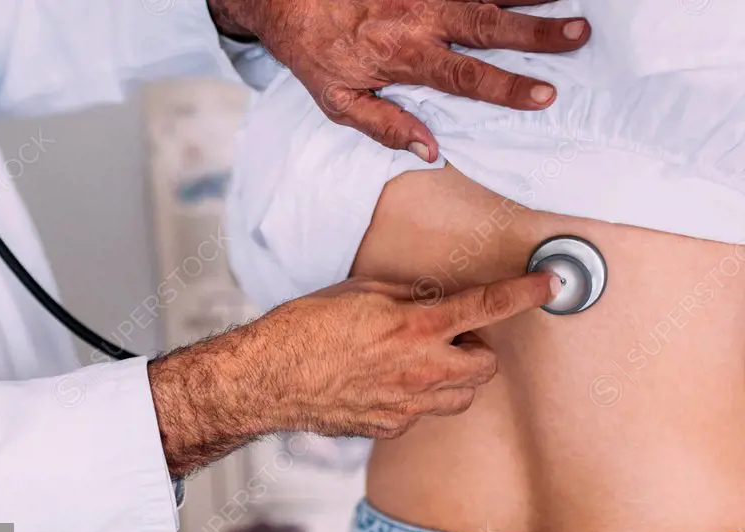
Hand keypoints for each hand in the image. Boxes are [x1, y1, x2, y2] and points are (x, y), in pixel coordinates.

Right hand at [148, 271, 556, 476]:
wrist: (269, 378)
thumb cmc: (306, 328)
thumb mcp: (362, 292)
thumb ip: (408, 296)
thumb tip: (434, 298)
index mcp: (416, 328)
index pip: (487, 307)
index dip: (524, 293)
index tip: (549, 284)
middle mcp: (420, 371)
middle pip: (487, 366)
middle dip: (480, 349)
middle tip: (452, 333)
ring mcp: (408, 406)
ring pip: (462, 397)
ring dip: (456, 375)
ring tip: (421, 358)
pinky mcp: (389, 428)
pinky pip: (425, 413)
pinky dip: (421, 396)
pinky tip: (389, 381)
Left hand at [209, 0, 590, 156]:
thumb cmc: (314, 51)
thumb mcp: (338, 101)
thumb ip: (386, 125)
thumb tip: (430, 151)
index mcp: (404, 56)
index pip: (466, 76)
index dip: (507, 86)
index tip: (545, 94)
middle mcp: (419, 18)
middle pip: (487, 24)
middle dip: (536, 30)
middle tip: (579, 32)